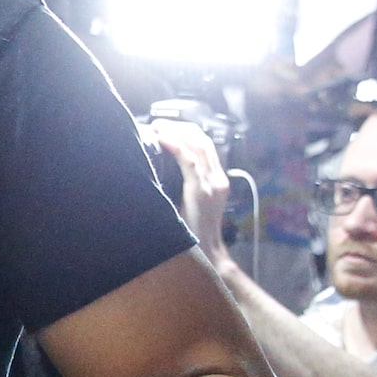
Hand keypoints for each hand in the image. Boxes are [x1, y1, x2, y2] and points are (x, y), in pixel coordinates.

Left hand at [149, 119, 231, 270]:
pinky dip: (177, 147)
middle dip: (181, 127)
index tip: (168, 127)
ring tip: (158, 127)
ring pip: (198, 146)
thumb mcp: (192, 204)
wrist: (206, 252)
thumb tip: (162, 173)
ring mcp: (211, 184)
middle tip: (158, 123)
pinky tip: (163, 138)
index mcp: (217, 180)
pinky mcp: (202, 191)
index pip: (206, 146)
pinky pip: (190, 162)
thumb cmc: (194, 231)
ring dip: (176, 133)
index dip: (188, 132)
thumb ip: (186, 187)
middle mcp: (218, 179)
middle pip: (203, 141)